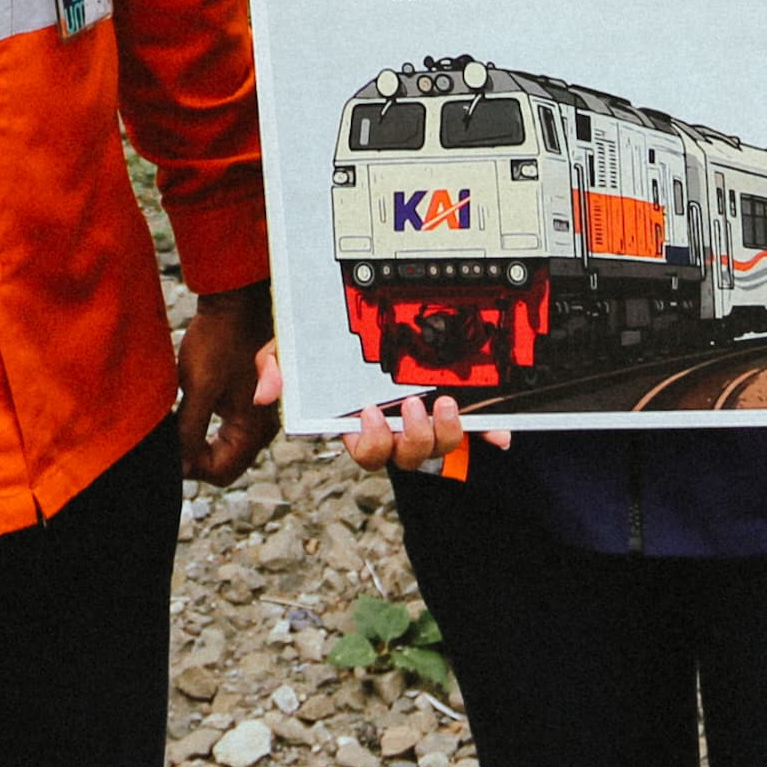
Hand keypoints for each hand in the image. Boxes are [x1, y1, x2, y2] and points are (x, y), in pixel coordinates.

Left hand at [175, 288, 278, 483]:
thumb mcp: (198, 388)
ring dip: (197, 439)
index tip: (169, 447)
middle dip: (193, 455)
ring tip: (175, 421)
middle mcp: (261, 426)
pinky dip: (203, 424)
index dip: (191, 467)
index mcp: (254, 429)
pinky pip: (225, 427)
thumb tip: (179, 464)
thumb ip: (189, 430)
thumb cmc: (219, 341)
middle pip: (223, 462)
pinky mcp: (247, 400)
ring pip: (223, 445)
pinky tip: (186, 407)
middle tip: (168, 436)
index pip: (221, 472)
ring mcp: (256, 413)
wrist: (235, 303)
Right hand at [253, 344, 510, 475]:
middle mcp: (394, 427)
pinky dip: (489, 435)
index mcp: (357, 420)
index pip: (365, 450)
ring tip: (444, 402)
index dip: (370, 442)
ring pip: (440, 448)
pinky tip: (499, 434)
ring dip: (446, 434)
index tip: (370, 413)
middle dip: (412, 440)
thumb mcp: (295, 345)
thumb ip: (276, 364)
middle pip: (406, 458)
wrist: (365, 309)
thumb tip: (267, 393)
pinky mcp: (453, 408)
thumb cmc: (324, 339)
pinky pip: (476, 432)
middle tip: (412, 404)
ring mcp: (424, 419)